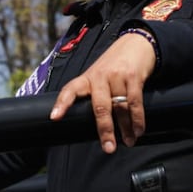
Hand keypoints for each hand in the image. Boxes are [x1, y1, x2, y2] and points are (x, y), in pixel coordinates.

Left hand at [49, 31, 156, 152]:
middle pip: (99, 107)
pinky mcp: (133, 77)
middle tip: (108, 148)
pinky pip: (135, 102)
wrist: (135, 43)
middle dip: (104, 130)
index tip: (54, 117)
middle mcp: (100, 77)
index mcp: (86, 78)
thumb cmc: (114, 66)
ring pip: (120, 107)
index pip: (70, 90)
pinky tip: (138, 130)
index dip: (62, 104)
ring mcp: (117, 76)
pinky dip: (137, 119)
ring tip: (128, 142)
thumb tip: (95, 126)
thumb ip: (94, 95)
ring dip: (126, 128)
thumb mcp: (98, 76)